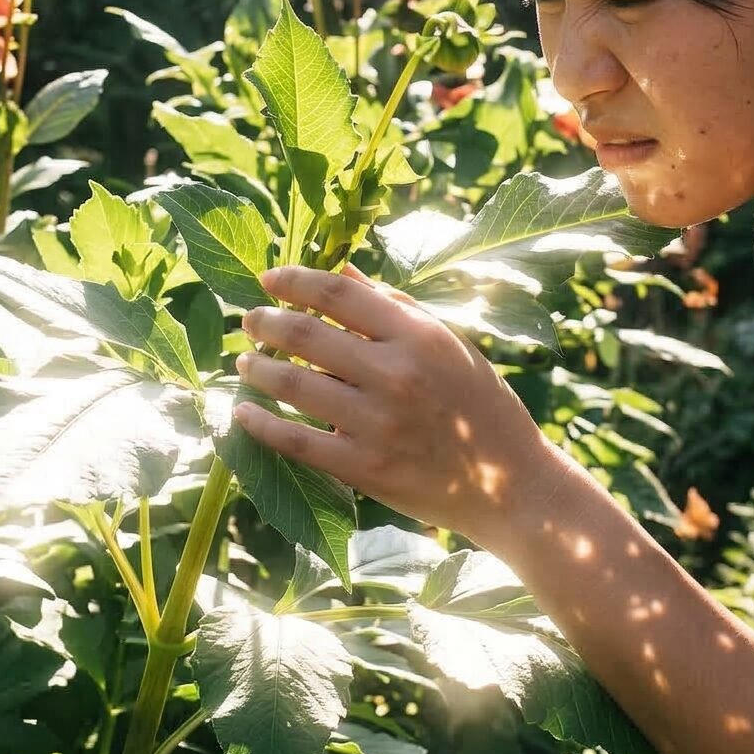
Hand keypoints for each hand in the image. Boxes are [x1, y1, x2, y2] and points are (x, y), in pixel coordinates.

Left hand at [232, 262, 555, 547]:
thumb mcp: (449, 344)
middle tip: (249, 320)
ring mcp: (377, 423)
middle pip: (306, 334)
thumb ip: (395, 306)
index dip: (295, 281)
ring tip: (244, 362)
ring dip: (257, 368)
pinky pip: (296, 441)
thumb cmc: (482, 407)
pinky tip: (242, 412)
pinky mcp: (364, 468)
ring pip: (293, 385)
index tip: (268, 280)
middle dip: (265, 322)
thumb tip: (341, 268)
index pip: (339, 293)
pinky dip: (261, 424)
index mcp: (419, 336)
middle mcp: (395, 374)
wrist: (511, 485)